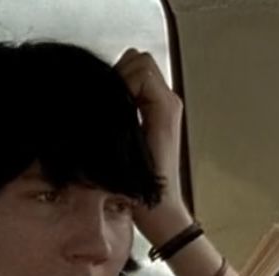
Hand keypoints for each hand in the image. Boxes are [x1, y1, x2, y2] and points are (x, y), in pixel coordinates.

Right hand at [115, 48, 189, 239]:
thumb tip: (113, 88)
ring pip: (133, 72)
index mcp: (166, 104)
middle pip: (137, 62)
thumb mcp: (131, 149)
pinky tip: (116, 121)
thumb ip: (126, 110)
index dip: (120, 80)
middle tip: (112, 109)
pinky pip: (134, 89)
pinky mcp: (152, 116)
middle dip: (119, 78)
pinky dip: (121, 96)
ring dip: (119, 87)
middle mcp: (167, 100)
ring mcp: (161, 108)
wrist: (160, 210)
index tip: (115, 109)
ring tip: (114, 116)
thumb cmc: (148, 187)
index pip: (139, 66)